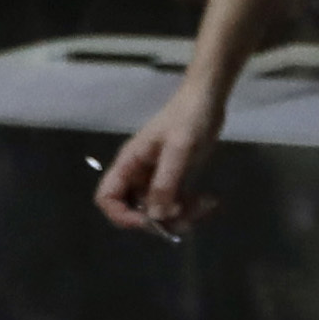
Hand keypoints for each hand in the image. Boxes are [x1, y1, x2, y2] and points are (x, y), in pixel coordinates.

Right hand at [94, 80, 226, 236]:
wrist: (208, 99)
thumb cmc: (188, 117)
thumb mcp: (178, 148)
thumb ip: (165, 182)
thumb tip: (155, 217)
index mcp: (129, 163)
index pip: (107, 197)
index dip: (120, 215)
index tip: (146, 220)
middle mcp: (139, 174)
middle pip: (135, 211)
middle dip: (160, 219)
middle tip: (185, 216)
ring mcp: (157, 178)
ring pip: (160, 212)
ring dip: (182, 216)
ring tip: (206, 204)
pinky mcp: (176, 179)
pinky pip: (177, 204)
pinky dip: (192, 207)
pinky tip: (211, 200)